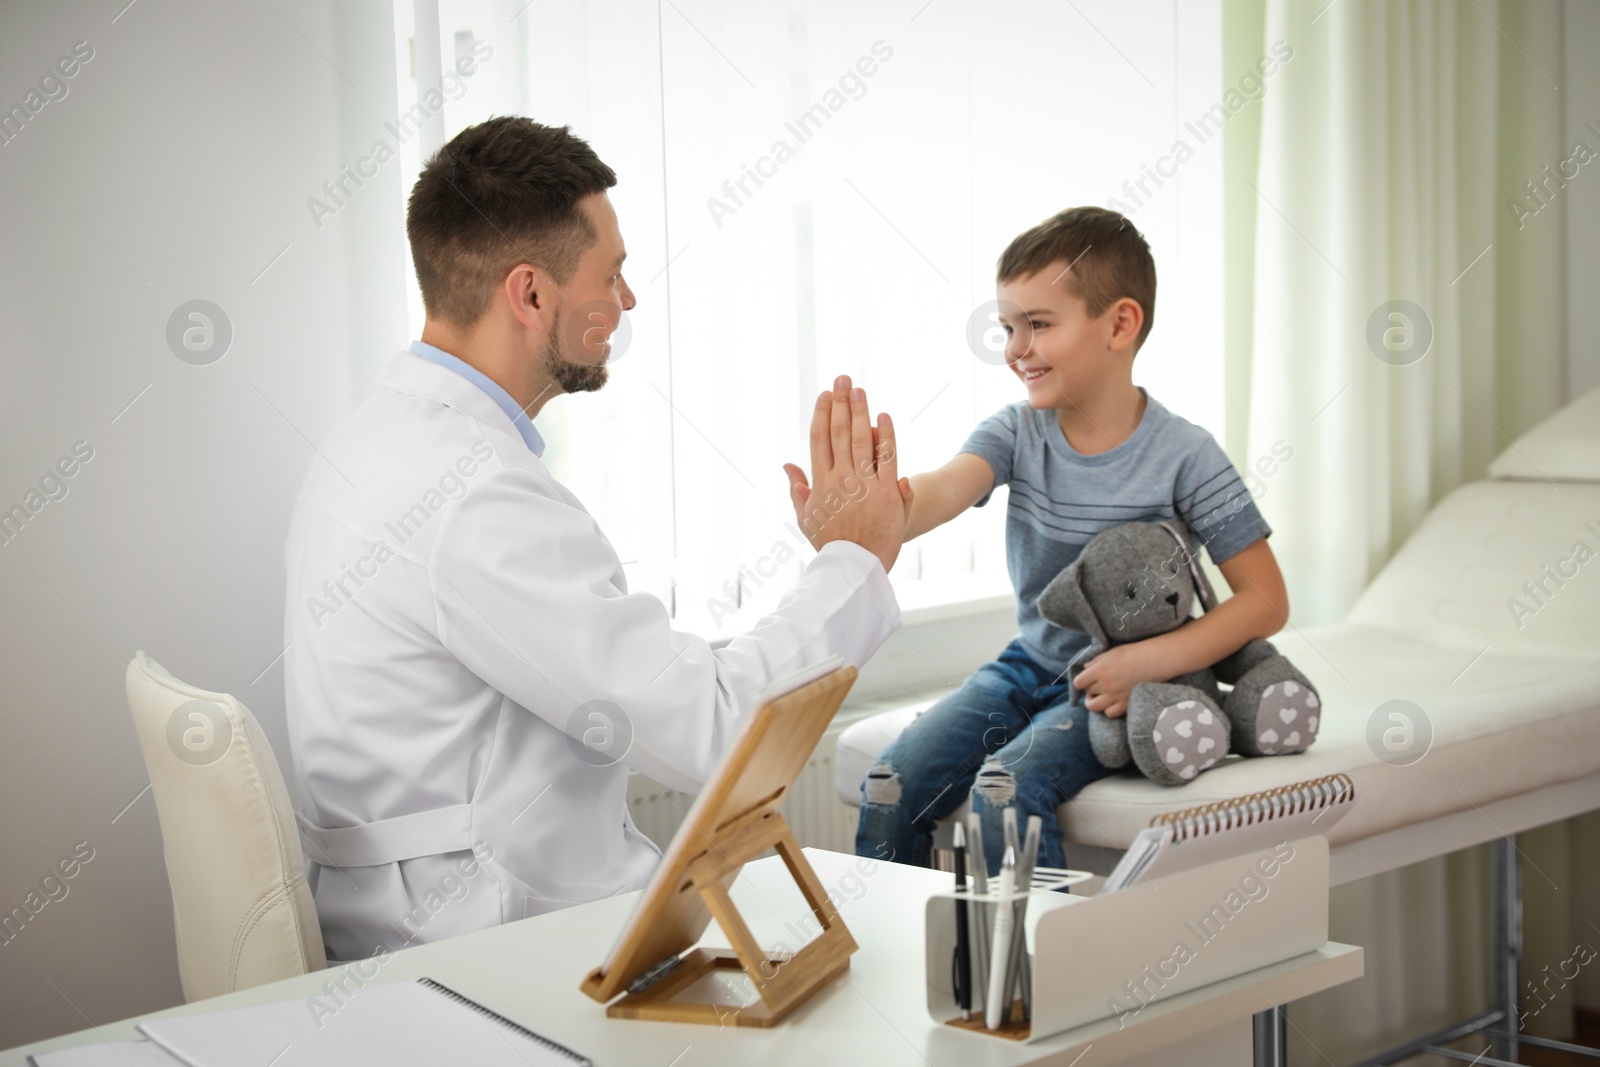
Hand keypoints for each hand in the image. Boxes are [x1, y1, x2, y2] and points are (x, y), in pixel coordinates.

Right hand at [781, 375, 914, 573]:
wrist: (856, 566)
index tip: (825, 395)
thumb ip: (798, 490)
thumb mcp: (806, 518)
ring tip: (859, 389)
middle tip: (843, 379)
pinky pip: (887, 458)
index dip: (822, 414)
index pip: (819, 440)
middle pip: (840, 432)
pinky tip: (884, 416)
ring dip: (861, 411)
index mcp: (820, 483)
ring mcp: (864, 484)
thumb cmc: (830, 544)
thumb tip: (788, 466)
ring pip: (863, 440)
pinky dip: (886, 436)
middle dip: (841, 403)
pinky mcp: (886, 492)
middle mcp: (840, 479)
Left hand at [1075, 641, 1163, 717]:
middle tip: (1098, 685)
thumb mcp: (1111, 653)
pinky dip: (1109, 709)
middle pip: (1088, 693)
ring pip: (1094, 706)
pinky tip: (1113, 702)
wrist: (1155, 660)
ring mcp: (1115, 696)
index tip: (1087, 679)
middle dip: (1090, 689)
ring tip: (1102, 696)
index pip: (1078, 682)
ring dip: (1095, 702)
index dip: (1081, 681)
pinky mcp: (1126, 703)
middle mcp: (1105, 684)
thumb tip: (1085, 668)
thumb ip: (1096, 661)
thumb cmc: (1134, 653)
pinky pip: (1110, 713)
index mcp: (1099, 670)